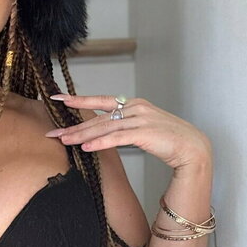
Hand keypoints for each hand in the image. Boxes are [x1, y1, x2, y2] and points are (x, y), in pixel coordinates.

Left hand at [45, 94, 211, 172]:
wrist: (193, 148)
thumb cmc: (168, 141)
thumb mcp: (143, 129)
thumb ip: (124, 128)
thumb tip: (103, 134)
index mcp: (133, 104)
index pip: (100, 101)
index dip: (78, 100)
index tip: (57, 98)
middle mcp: (135, 108)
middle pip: (97, 117)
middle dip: (73, 125)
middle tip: (52, 132)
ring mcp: (140, 119)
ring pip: (104, 127)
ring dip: (82, 135)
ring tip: (63, 140)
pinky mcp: (144, 133)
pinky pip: (117, 138)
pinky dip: (100, 143)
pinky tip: (85, 148)